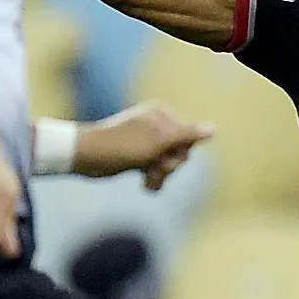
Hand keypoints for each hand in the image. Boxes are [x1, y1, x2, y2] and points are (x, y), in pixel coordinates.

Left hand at [76, 101, 211, 189]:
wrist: (84, 156)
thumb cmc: (120, 146)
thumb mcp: (157, 141)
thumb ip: (187, 135)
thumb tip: (214, 128)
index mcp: (162, 114)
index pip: (190, 136)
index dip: (181, 151)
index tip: (165, 155)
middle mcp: (156, 125)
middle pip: (180, 151)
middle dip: (169, 165)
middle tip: (153, 167)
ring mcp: (146, 141)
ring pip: (168, 163)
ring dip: (161, 175)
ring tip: (147, 179)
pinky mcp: (137, 156)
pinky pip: (156, 169)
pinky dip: (153, 178)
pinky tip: (144, 184)